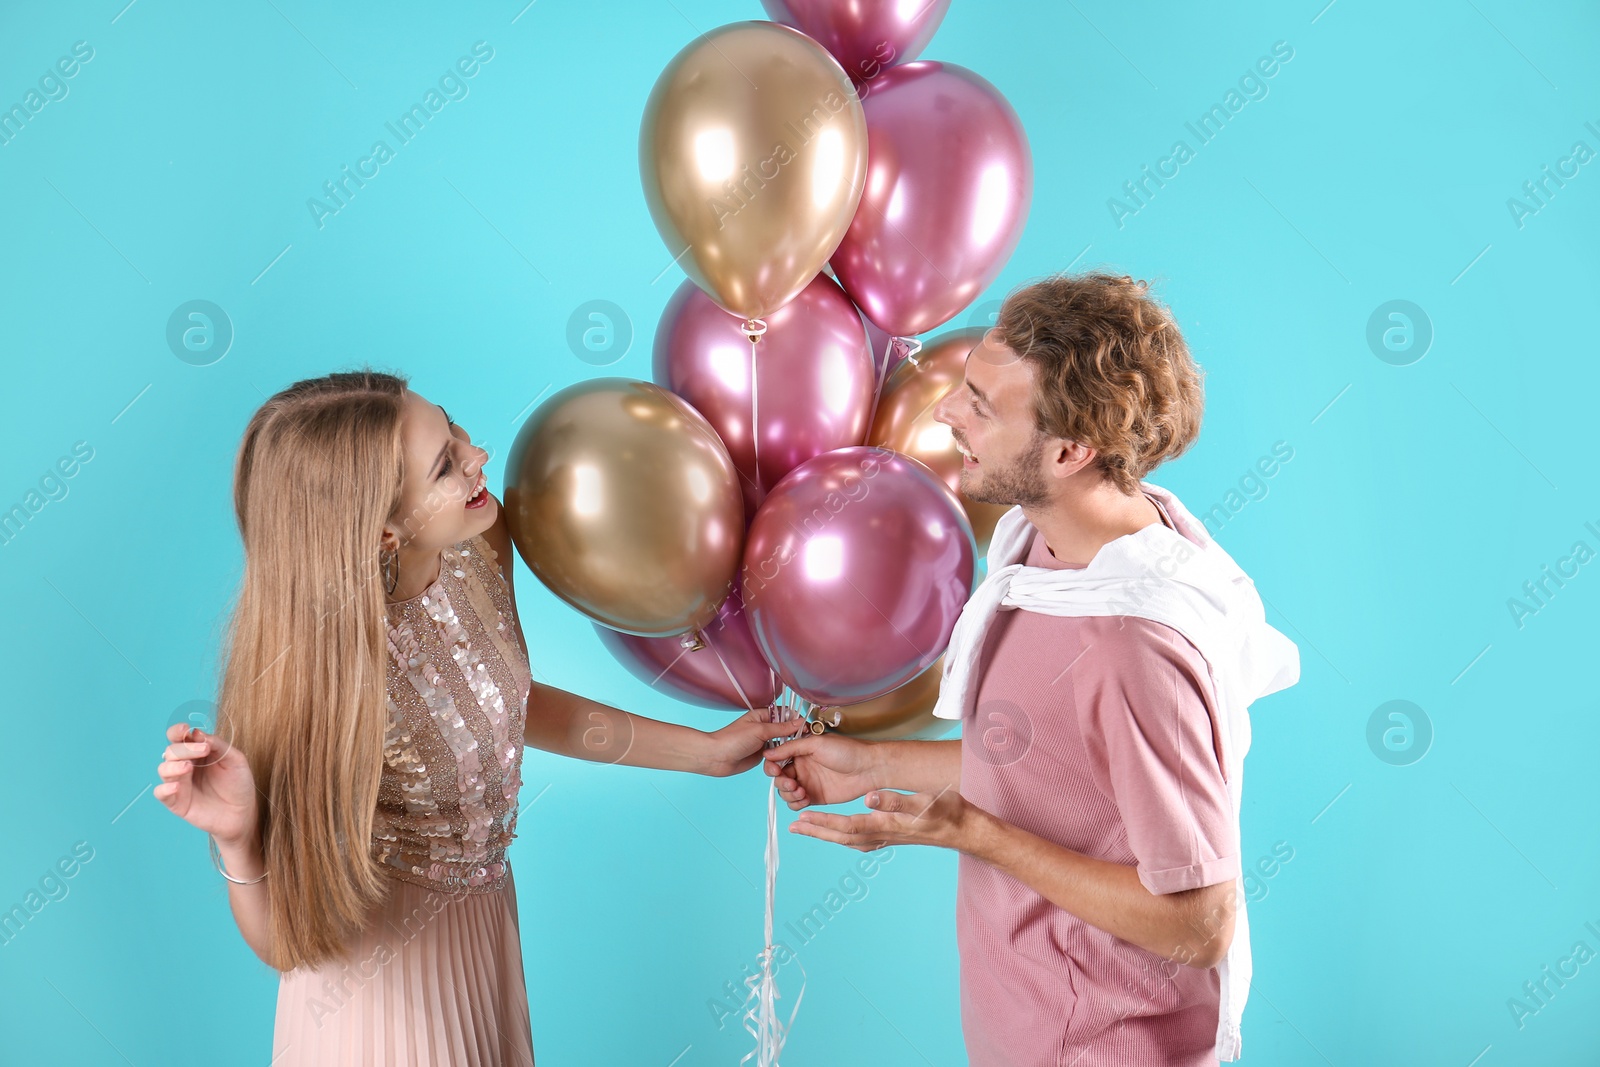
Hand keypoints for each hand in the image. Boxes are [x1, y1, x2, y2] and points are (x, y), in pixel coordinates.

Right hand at [154, 722, 259, 846]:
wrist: (243, 813)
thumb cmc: (238, 784)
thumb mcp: (235, 760)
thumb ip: (218, 745)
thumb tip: (196, 733)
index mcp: (197, 752)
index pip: (179, 737)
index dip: (177, 731)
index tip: (185, 729)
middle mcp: (185, 765)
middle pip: (171, 751)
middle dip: (185, 748)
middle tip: (203, 750)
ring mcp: (179, 783)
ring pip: (163, 769)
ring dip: (173, 765)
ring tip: (188, 767)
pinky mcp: (177, 802)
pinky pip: (161, 793)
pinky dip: (164, 788)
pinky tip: (177, 787)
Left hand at [701, 707, 806, 776]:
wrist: (716, 758)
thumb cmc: (732, 740)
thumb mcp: (760, 731)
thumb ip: (781, 728)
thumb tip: (799, 722)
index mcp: (763, 715)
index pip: (785, 714)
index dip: (796, 720)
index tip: (807, 729)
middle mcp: (764, 727)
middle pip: (786, 729)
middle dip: (794, 736)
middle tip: (802, 744)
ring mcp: (763, 742)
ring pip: (783, 744)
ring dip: (787, 749)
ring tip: (793, 754)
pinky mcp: (762, 755)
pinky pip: (776, 755)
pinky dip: (780, 758)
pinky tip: (784, 762)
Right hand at [760, 731, 880, 809]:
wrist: (868, 768)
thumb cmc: (846, 751)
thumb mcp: (816, 744)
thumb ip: (791, 748)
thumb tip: (767, 752)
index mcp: (800, 752)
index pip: (777, 760)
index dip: (772, 766)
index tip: (775, 770)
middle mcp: (802, 767)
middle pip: (779, 779)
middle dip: (781, 782)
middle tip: (792, 783)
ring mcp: (808, 783)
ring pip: (786, 793)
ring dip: (788, 794)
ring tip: (801, 791)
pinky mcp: (815, 797)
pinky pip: (797, 804)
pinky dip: (797, 804)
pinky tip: (806, 798)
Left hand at [788, 786, 978, 851]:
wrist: (964, 829)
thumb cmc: (947, 813)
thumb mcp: (923, 802)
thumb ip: (895, 801)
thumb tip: (869, 798)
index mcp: (886, 826)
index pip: (847, 825)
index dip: (823, 823)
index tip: (802, 818)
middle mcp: (883, 836)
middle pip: (842, 836)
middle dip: (816, 832)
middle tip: (793, 826)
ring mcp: (887, 839)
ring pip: (849, 839)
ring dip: (826, 834)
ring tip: (807, 828)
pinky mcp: (892, 836)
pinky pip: (860, 839)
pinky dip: (844, 835)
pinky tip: (839, 832)